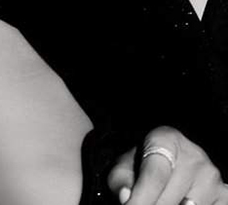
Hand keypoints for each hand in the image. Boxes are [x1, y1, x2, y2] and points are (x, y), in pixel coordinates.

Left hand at [107, 126, 227, 204]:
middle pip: (169, 199)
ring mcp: (212, 178)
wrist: (169, 163)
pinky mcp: (223, 195)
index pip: (155, 175)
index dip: (141, 198)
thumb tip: (126, 197)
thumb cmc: (143, 165)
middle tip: (143, 202)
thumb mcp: (125, 167)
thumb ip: (121, 181)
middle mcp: (194, 156)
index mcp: (167, 140)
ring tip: (162, 200)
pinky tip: (180, 201)